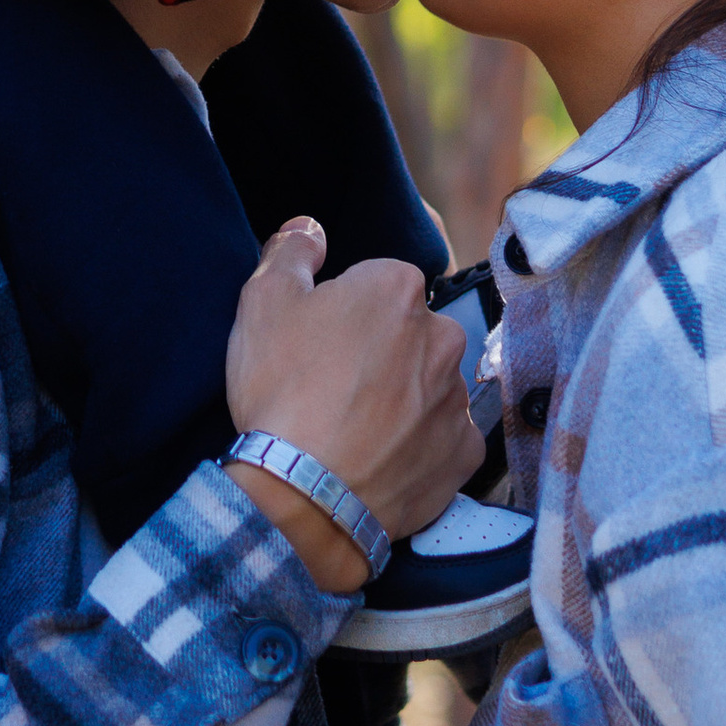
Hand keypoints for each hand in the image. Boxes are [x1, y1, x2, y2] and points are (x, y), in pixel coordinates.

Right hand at [225, 220, 480, 545]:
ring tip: (353, 430)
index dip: (342, 310)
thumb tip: (310, 229)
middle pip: (409, 332)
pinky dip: (418, 446)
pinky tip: (379, 459)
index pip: (376, 283)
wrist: (305, 496)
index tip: (317, 343)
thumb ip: (291, 251)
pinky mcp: (463, 454)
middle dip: (380, 351)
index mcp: (398, 288)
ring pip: (428, 384)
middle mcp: (442, 336)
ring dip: (401, 397)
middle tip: (333, 386)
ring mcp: (457, 398)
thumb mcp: (262, 302)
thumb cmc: (283, 392)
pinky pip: (443, 439)